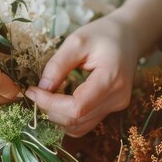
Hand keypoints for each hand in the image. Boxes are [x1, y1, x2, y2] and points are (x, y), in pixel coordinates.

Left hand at [25, 13, 140, 136]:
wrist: (129, 36)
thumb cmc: (103, 34)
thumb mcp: (76, 41)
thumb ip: (58, 65)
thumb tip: (41, 89)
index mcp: (111, 79)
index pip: (77, 107)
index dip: (50, 104)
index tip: (33, 91)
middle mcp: (117, 98)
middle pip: (77, 120)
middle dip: (50, 110)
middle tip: (36, 91)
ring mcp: (116, 106)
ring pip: (79, 127)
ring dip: (57, 116)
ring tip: (47, 96)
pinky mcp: (112, 109)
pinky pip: (85, 124)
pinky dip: (68, 118)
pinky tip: (60, 102)